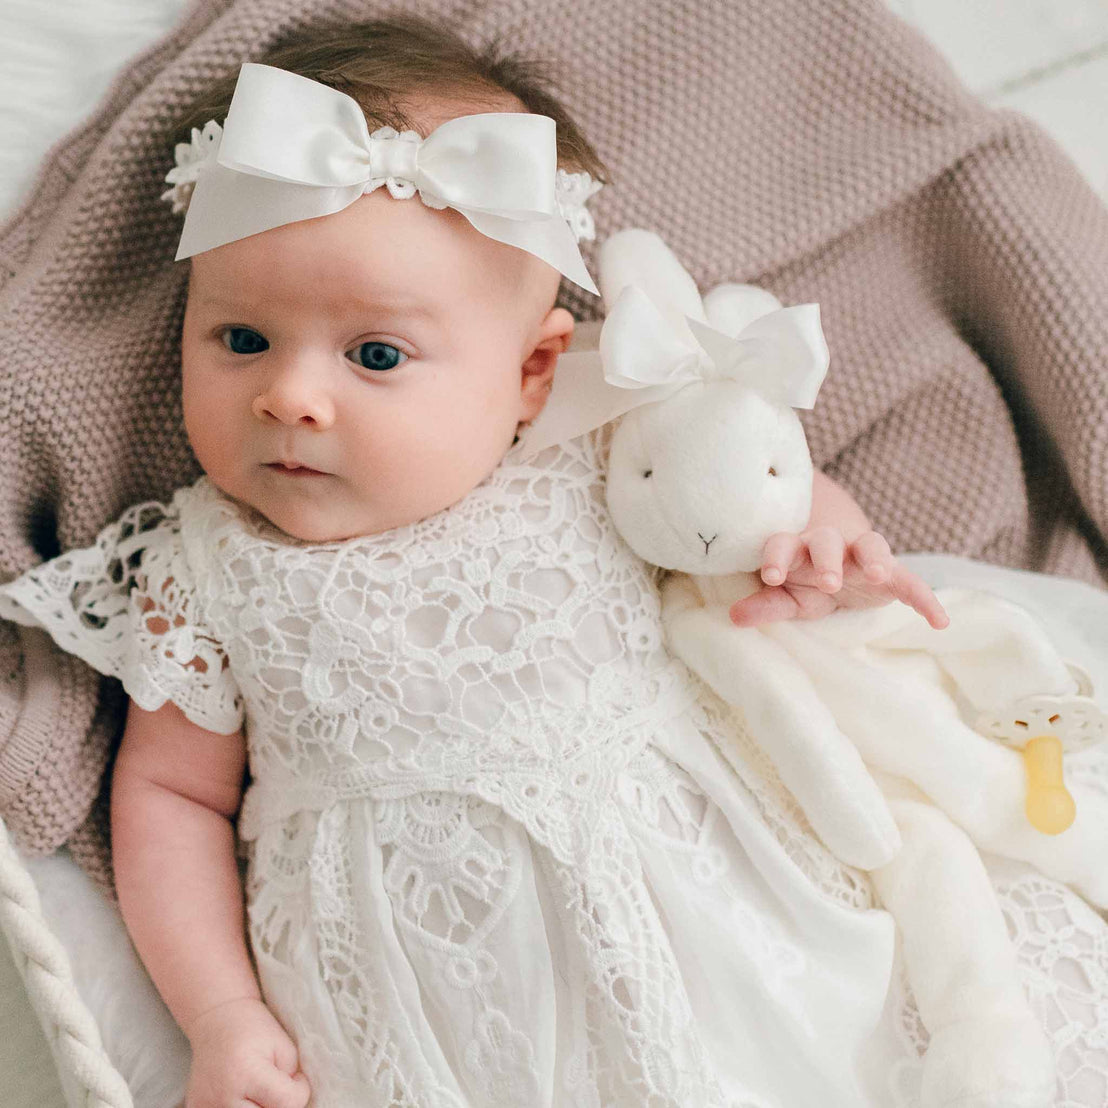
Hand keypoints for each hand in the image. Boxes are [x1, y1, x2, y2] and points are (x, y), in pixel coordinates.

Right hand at [185, 996, 310, 1107]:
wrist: (217, 1020)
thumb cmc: (254, 1029)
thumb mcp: (283, 1047)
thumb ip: (290, 1079)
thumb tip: (293, 1103)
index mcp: (247, 1074)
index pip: (286, 1103)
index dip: (300, 1092)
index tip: (297, 1078)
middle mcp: (223, 1097)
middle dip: (278, 1105)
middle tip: (278, 1087)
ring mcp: (206, 1107)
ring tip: (258, 1090)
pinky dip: (241, 1106)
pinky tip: (242, 1094)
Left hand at [728, 526, 948, 628]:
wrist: (842, 567)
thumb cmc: (805, 580)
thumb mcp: (786, 595)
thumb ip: (764, 604)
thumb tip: (733, 617)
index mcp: (796, 548)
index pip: (782, 544)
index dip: (776, 558)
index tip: (770, 576)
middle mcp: (829, 545)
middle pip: (826, 541)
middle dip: (827, 558)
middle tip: (828, 580)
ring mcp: (862, 554)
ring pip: (870, 545)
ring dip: (875, 557)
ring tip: (880, 574)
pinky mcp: (891, 573)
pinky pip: (911, 580)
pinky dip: (926, 598)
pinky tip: (939, 621)